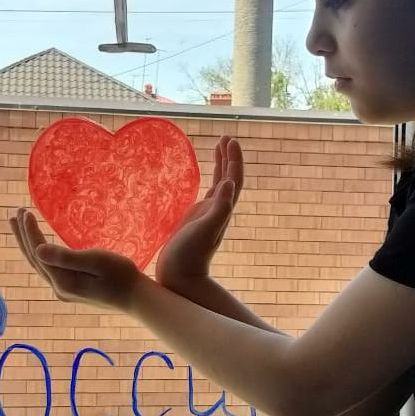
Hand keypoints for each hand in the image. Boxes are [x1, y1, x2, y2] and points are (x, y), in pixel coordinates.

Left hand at [9, 207, 142, 313]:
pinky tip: (40, 246)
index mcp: (63, 281)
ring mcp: (64, 291)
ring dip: (29, 244)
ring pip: (40, 264)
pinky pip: (48, 268)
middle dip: (23, 236)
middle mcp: (59, 288)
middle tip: (14, 214)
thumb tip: (38, 249)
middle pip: (34, 259)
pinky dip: (40, 253)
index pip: (39, 252)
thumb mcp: (96, 261)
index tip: (25, 212)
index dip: (30, 232)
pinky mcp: (71, 289)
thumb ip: (66, 257)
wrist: (136, 298)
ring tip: (19, 226)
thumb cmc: (121, 275)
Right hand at [154, 135, 242, 289]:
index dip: (233, 159)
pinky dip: (209, 180)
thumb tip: (230, 183)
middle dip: (229, 157)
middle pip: (229, 178)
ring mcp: (207, 215)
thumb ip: (219, 209)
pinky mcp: (195, 220)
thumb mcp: (204, 231)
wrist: (180, 278)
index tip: (229, 140)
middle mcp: (218, 210)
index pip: (233, 179)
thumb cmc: (190, 255)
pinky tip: (205, 177)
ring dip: (221, 165)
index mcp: (222, 210)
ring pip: (219, 185)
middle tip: (226, 137)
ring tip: (219, 147)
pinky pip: (206, 194)